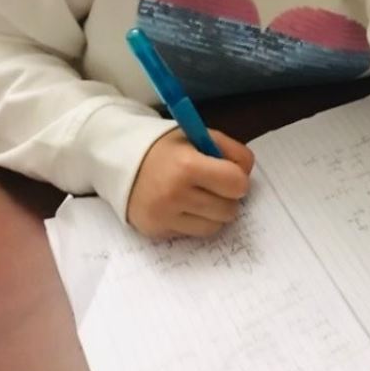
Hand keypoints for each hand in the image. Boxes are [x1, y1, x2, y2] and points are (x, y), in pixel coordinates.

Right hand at [126, 129, 253, 239]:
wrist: (121, 162)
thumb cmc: (168, 148)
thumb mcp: (199, 136)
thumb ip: (231, 150)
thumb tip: (247, 175)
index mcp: (187, 165)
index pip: (236, 184)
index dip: (238, 179)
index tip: (229, 174)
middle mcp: (175, 194)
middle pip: (229, 210)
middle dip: (227, 198)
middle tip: (214, 186)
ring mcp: (164, 216)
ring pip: (215, 226)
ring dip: (214, 213)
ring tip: (200, 196)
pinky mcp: (157, 231)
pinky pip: (194, 234)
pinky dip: (195, 222)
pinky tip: (183, 206)